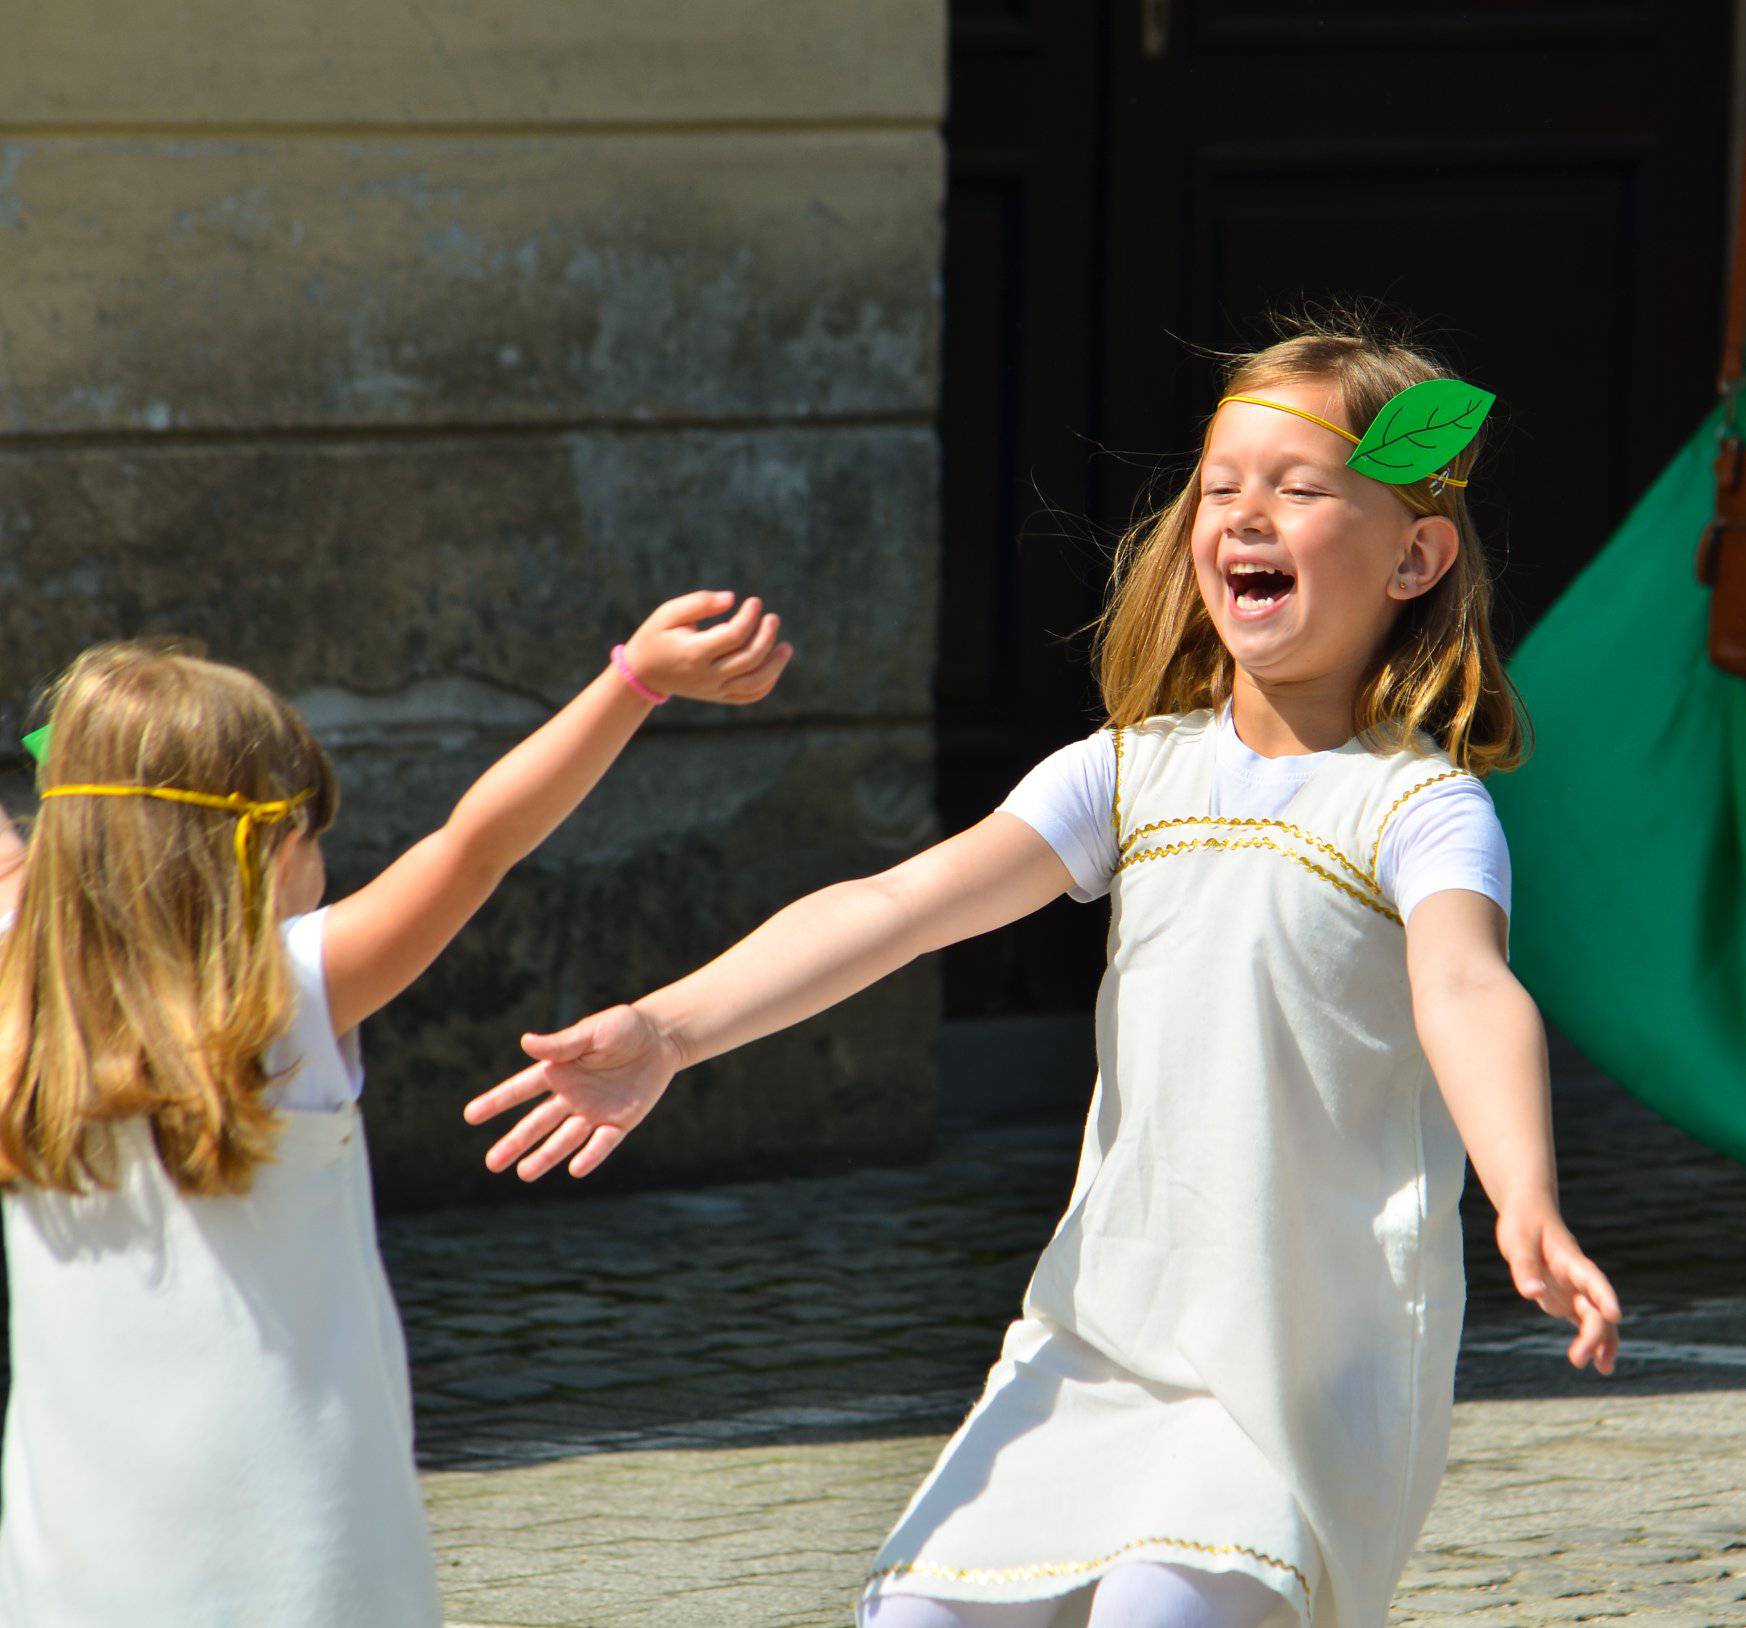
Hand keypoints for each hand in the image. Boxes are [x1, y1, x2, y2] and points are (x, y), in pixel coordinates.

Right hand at [462, 1003, 681, 1180]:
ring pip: (564, 1139)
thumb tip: (525, 1043)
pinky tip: (575, 1168)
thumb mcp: (593, 1031)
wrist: (662, 1038)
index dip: (496, 1101)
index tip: (470, 1116)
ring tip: (524, 1174)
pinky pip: (603, 1143)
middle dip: (515, 1142)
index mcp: (559, 1070)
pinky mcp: (620, 1122)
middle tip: (492, 1163)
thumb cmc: (624, 1028)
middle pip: (537, 1123)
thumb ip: (562, 1043)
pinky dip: (591, 1155)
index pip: (522, 1089)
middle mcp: (571, 1096)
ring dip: (545, 1156)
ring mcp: (594, 1111)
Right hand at [623, 590, 791, 705]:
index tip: (754, 602)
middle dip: (767, 636)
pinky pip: (748, 696)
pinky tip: (773, 666)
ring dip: (775, 665)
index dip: (749, 617)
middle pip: (749, 659)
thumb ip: (699, 602)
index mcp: (694, 653)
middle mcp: (706, 675)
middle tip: (773, 618)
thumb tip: (732, 599)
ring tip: (786, 647)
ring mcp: (713, 690)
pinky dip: (766, 685)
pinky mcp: (718, 696)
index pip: (734, 636)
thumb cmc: (656, 636)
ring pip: (755, 683)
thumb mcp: (669, 613)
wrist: (642, 673)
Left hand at [1495, 1201, 1621, 1374]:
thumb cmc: (1524, 1223)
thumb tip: (1533, 1294)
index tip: (1614, 1315)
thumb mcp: (1517, 1241)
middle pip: (1595, 1308)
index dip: (1604, 1296)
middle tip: (1577, 1359)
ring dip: (1601, 1342)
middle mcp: (1579, 1278)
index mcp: (1571, 1260)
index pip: (1592, 1279)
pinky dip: (1591, 1340)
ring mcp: (1576, 1289)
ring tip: (1603, 1369)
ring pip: (1596, 1319)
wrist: (1530, 1213)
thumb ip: (1524, 1267)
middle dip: (1593, 1334)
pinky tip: (1596, 1361)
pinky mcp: (1568, 1298)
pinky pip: (1585, 1321)